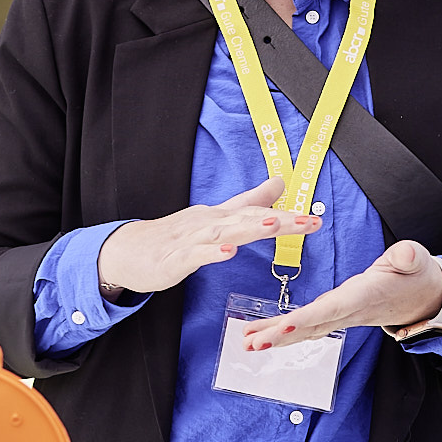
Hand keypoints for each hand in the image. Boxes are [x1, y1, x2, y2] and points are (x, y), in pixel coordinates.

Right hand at [96, 175, 321, 295]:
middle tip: (309, 222)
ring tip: (273, 226)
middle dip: (279, 222)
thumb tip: (280, 182)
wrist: (126, 251)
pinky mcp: (173, 259)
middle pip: (247, 220)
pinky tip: (227, 251)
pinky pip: (194, 255)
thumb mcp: (215, 218)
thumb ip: (249, 203)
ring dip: (248, 229)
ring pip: (223, 233)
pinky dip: (211, 253)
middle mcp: (207, 223)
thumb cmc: (173, 236)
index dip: (287, 215)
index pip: (257, 213)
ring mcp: (189, 240)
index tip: (315, 219)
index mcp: (219, 216)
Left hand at [241, 239, 441, 348]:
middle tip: (252, 342)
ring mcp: (341, 316)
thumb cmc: (415, 275)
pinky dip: (282, 331)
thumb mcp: (415, 260)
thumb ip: (409, 258)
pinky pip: (306, 326)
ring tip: (247, 341)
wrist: (423, 298)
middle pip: (311, 326)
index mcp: (364, 296)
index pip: (332, 308)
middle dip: (280, 335)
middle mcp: (349, 311)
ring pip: (304, 330)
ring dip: (275, 336)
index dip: (308, 318)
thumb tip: (405, 255)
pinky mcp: (335, 315)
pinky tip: (261, 334)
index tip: (283, 325)